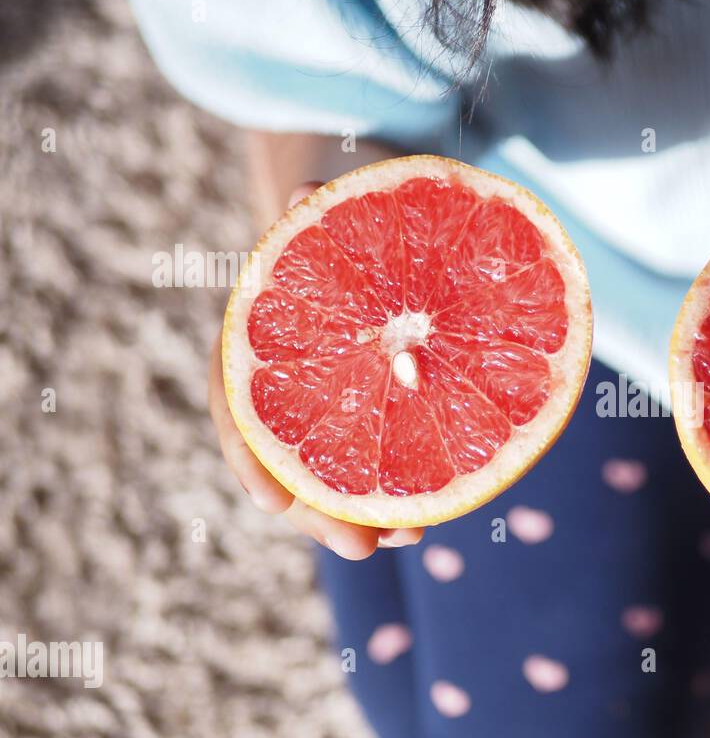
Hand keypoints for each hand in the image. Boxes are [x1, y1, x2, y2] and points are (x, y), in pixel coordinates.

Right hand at [208, 181, 423, 558]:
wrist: (386, 225)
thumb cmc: (355, 213)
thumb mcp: (340, 198)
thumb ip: (322, 200)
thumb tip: (307, 190)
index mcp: (265, 335)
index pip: (237, 401)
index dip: (250, 454)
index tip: (270, 502)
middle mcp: (296, 379)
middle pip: (294, 461)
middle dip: (323, 511)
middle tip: (359, 547)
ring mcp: (339, 400)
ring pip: (339, 473)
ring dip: (369, 513)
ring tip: (408, 539)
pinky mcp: (383, 408)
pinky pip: (389, 455)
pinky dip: (409, 485)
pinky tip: (443, 504)